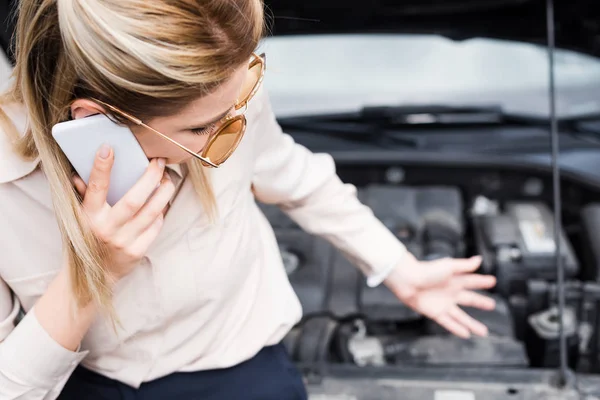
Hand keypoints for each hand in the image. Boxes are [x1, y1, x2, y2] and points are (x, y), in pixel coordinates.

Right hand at [72, 144, 174, 282]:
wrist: (94, 275)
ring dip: (164, 192)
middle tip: (159, 161)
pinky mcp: (137, 251)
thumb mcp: (81, 218)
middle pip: (133, 200)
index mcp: (89, 216)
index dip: (101, 168)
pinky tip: (163, 201)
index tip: (108, 148)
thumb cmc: (90, 238)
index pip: (95, 188)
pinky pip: (156, 226)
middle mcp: (106, 229)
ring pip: (152, 212)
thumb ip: (84, 196)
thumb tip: (80, 173)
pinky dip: (162, 212)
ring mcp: (123, 242)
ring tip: (168, 179)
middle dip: (150, 177)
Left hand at [384, 252, 496, 338]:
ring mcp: (443, 304)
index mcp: (454, 280)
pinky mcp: (435, 313)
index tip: (493, 281)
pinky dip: (457, 329)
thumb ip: (464, 265)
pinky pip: (448, 323)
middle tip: (492, 305)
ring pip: (461, 316)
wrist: (408, 281)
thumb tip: (478, 259)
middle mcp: (450, 293)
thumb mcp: (448, 266)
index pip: (472, 281)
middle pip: (470, 299)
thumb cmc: (426, 271)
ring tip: (483, 331)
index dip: (482, 282)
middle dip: (481, 302)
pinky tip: (466, 334)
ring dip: (472, 324)